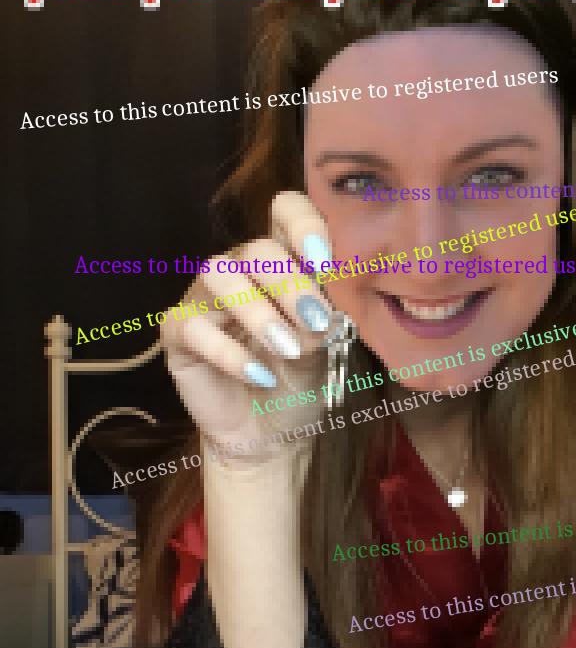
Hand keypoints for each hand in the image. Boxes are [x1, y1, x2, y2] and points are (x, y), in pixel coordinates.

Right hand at [161, 192, 339, 464]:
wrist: (269, 436)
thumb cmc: (298, 383)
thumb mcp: (323, 349)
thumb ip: (324, 318)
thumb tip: (326, 307)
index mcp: (281, 262)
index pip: (284, 212)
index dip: (303, 225)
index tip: (325, 262)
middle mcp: (240, 271)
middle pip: (256, 249)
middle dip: (291, 284)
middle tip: (317, 321)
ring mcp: (204, 300)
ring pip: (220, 276)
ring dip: (259, 313)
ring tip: (288, 350)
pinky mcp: (177, 335)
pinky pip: (193, 328)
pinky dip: (230, 352)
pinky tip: (259, 377)